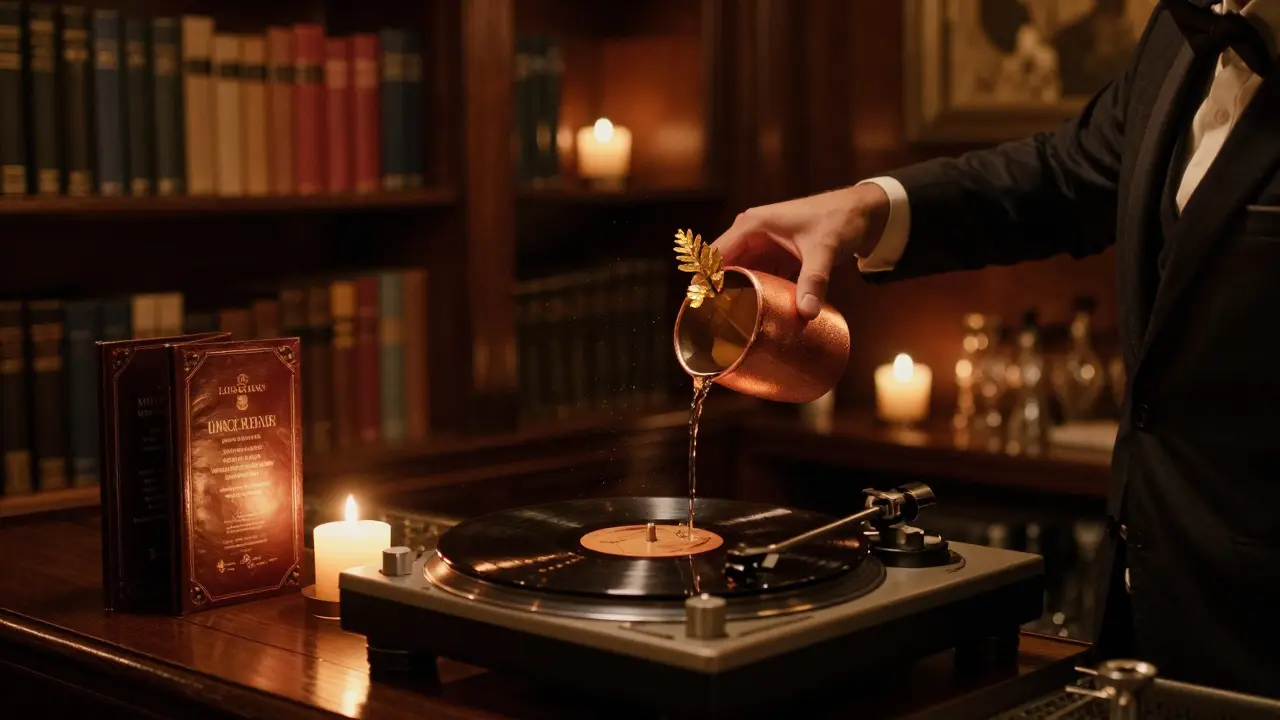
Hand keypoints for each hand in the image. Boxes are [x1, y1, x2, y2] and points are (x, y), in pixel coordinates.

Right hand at [711, 184, 889, 318]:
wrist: (865, 212)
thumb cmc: (840, 219)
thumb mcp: (824, 249)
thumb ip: (814, 280)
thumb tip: (807, 313)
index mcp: (754, 225)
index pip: (717, 254)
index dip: (704, 279)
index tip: (696, 305)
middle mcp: (753, 234)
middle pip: (725, 268)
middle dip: (718, 293)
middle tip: (712, 324)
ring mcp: (764, 246)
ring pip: (741, 275)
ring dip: (737, 296)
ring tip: (728, 326)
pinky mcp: (777, 257)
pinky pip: (759, 278)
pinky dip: (756, 294)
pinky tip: (754, 315)